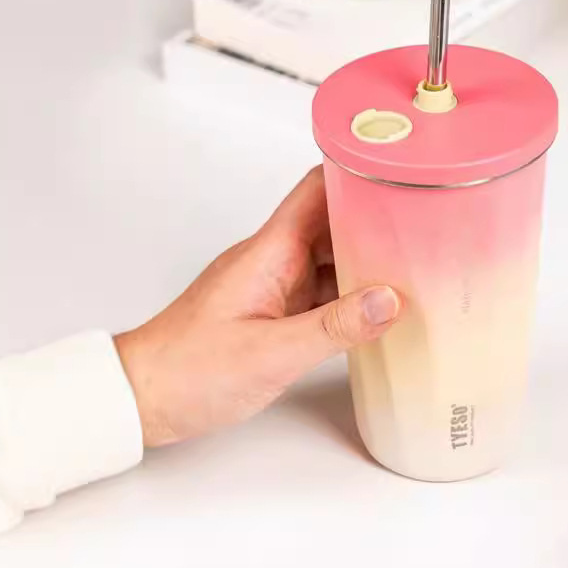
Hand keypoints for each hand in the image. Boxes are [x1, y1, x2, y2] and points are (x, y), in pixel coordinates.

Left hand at [113, 169, 400, 447]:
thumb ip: (334, 327)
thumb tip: (390, 300)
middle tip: (429, 223)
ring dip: (368, 258)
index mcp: (270, 251)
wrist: (139, 398)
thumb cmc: (188, 371)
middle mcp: (274, 257)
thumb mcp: (270, 354)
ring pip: (331, 254)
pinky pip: (322, 286)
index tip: (401, 168)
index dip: (359, 171)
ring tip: (418, 264)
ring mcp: (275, 282)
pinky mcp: (274, 308)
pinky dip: (351, 291)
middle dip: (378, 218)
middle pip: (334, 219)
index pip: (318, 187)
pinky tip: (379, 305)